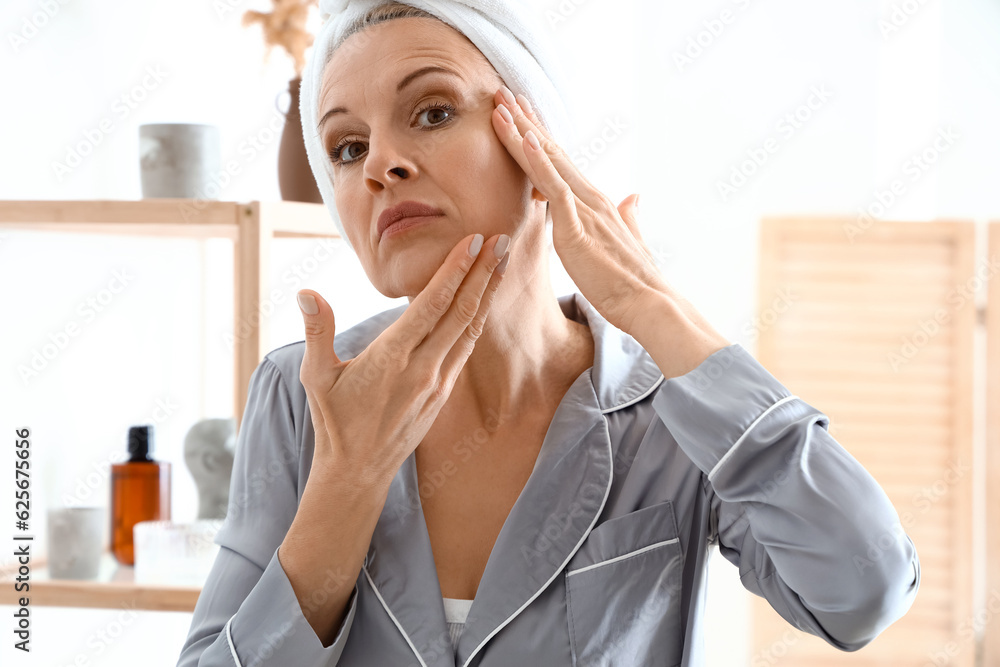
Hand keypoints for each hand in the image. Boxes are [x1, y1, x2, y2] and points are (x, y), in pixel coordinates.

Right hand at [295, 233, 510, 486]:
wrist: (359, 472)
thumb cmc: (334, 421)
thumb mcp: (316, 377)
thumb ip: (317, 332)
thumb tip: (306, 292)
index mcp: (392, 358)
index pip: (431, 305)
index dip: (455, 270)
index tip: (474, 241)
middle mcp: (422, 369)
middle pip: (461, 312)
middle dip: (483, 273)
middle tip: (503, 239)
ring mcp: (437, 382)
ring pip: (469, 329)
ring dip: (487, 293)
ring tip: (501, 263)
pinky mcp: (443, 393)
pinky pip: (465, 349)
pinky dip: (476, 319)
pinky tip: (483, 302)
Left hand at [490, 86, 671, 335]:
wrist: (650, 305)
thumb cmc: (635, 282)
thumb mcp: (629, 242)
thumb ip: (629, 218)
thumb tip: (633, 198)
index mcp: (596, 202)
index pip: (561, 161)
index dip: (539, 136)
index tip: (520, 112)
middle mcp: (590, 197)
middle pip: (550, 152)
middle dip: (524, 121)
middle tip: (500, 93)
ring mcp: (584, 209)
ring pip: (547, 161)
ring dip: (522, 132)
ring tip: (500, 105)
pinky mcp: (577, 227)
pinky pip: (555, 188)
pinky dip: (539, 163)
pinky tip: (525, 140)